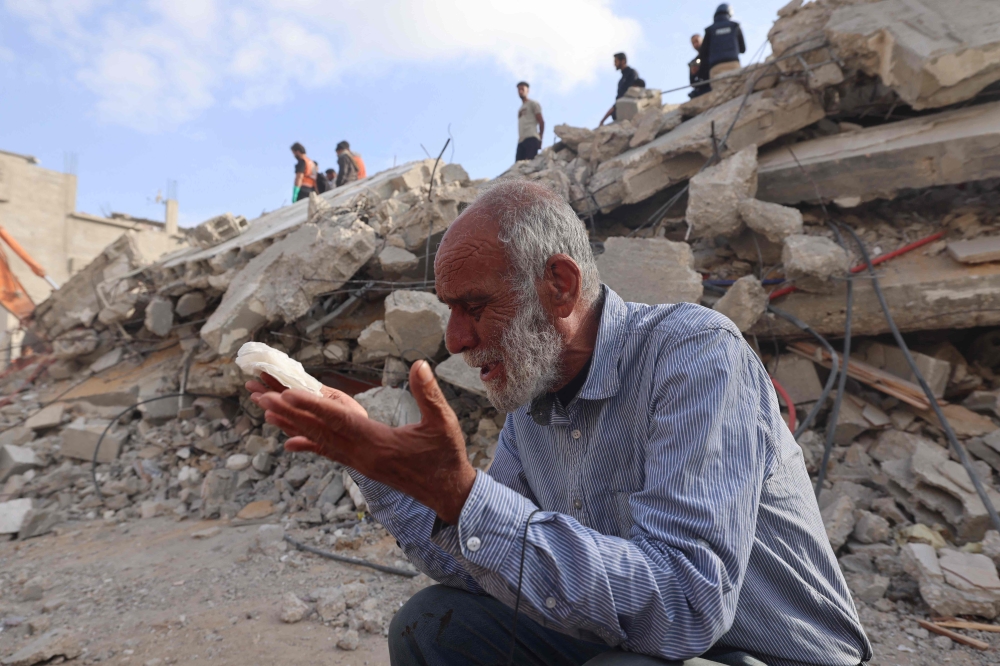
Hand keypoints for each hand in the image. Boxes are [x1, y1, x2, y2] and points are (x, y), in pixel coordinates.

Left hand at [250, 361, 475, 523]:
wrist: (447, 493)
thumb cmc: (446, 457)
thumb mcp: (444, 423)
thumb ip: (428, 394)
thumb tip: (419, 364)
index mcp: (377, 443)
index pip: (338, 421)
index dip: (311, 406)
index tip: (286, 394)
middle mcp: (361, 455)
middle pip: (318, 430)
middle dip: (288, 411)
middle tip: (259, 395)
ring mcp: (359, 462)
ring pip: (318, 440)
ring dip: (291, 424)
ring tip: (265, 410)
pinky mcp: (361, 465)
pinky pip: (328, 452)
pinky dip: (307, 443)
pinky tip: (289, 441)